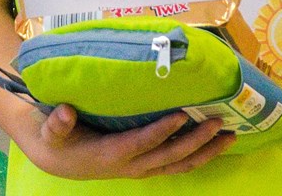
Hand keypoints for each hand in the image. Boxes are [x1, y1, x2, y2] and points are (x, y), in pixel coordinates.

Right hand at [16, 104, 232, 180]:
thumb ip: (57, 124)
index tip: (182, 114)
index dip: (163, 130)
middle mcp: (132, 165)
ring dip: (206, 152)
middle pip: (170, 155)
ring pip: (180, 164)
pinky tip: (216, 144)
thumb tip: (64, 113)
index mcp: (112, 154)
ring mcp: (143, 168)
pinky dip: (199, 155)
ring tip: (229, 135)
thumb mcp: (52, 131)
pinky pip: (178, 164)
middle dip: (197, 140)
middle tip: (217, 121)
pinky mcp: (148, 166)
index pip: (143, 142)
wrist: (62, 161)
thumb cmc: (60, 140)